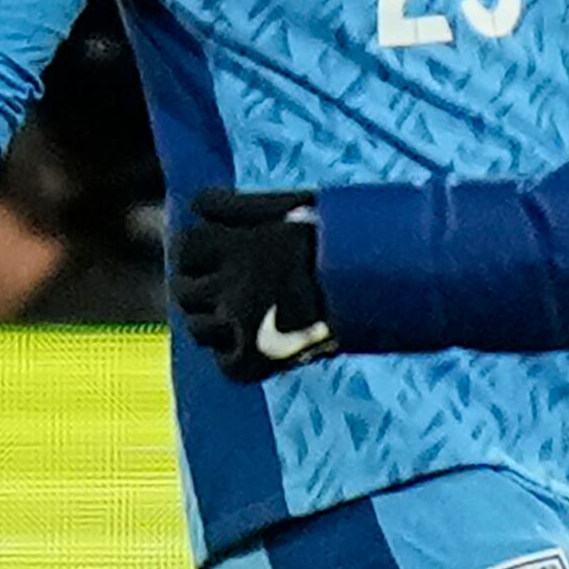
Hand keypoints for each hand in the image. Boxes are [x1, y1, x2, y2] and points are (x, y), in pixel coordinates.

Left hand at [173, 189, 336, 380]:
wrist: (384, 285)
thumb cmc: (345, 239)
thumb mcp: (293, 205)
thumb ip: (241, 205)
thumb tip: (198, 206)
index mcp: (236, 244)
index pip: (187, 247)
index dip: (198, 253)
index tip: (215, 256)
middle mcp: (230, 282)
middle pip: (184, 289)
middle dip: (199, 289)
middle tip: (227, 291)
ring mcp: (239, 323)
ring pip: (198, 328)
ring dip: (215, 324)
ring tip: (245, 320)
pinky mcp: (253, 360)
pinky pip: (226, 363)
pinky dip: (238, 357)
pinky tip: (261, 345)